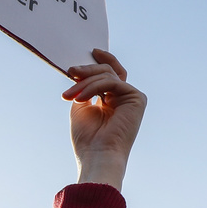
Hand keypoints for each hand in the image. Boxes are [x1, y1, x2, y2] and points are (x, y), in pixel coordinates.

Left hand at [62, 49, 146, 190]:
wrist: (97, 155)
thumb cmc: (87, 138)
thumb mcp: (81, 106)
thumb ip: (84, 88)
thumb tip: (80, 70)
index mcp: (113, 100)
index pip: (110, 74)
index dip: (101, 61)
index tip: (90, 52)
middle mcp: (125, 97)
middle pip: (107, 71)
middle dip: (86, 71)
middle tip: (70, 71)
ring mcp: (132, 97)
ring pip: (107, 75)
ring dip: (84, 82)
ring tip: (69, 95)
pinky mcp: (137, 98)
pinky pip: (112, 82)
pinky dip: (93, 87)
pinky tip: (80, 98)